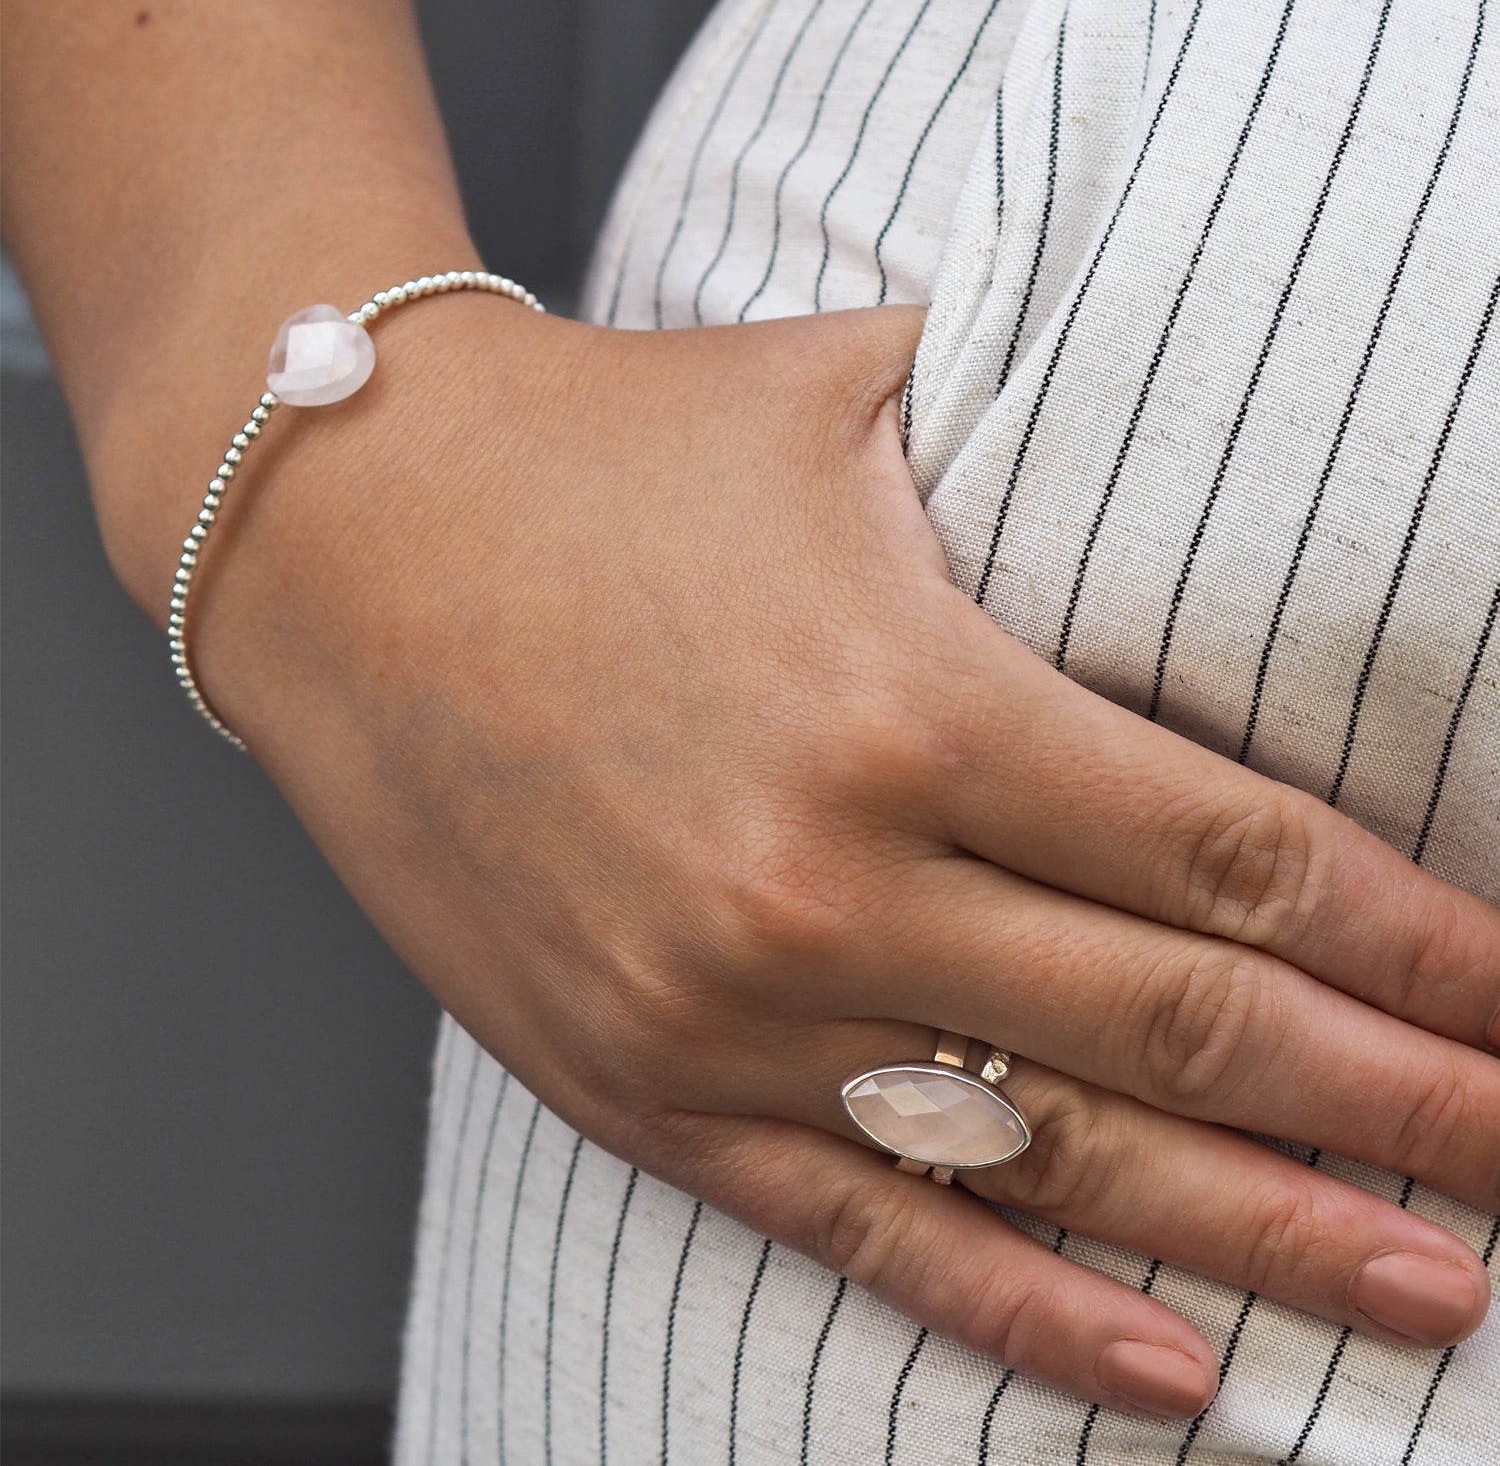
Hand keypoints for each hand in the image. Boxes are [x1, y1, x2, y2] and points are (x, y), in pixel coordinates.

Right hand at [192, 296, 1498, 1420]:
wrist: (345, 547)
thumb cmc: (593, 462)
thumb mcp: (832, 404)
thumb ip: (1018, 440)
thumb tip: (1175, 431)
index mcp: (905, 700)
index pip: (1228, 854)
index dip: (1412, 944)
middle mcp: (828, 882)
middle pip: (1182, 1026)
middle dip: (1393, 1105)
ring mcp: (728, 1007)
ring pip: (1053, 1162)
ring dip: (1264, 1233)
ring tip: (1433, 1288)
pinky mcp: (636, 1078)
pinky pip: (860, 1228)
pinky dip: (1023, 1310)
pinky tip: (1167, 1362)